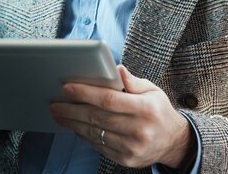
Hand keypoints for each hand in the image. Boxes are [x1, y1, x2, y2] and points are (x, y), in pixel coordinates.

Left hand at [49, 65, 194, 168]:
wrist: (173, 142)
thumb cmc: (158, 110)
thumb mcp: (152, 91)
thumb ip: (133, 82)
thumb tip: (117, 69)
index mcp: (146, 109)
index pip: (109, 99)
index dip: (85, 93)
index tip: (67, 88)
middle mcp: (139, 130)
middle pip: (97, 118)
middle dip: (72, 109)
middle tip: (54, 104)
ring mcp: (132, 148)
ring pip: (95, 133)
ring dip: (73, 123)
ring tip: (58, 115)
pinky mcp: (126, 159)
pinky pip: (99, 146)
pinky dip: (83, 135)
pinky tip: (74, 126)